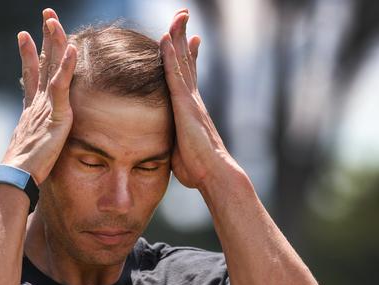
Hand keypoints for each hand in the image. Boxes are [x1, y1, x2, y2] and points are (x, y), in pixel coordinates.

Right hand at [1, 8, 76, 183]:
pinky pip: (61, 86)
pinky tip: (72, 49)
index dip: (28, 54)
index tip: (24, 35)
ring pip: (50, 67)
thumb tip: (33, 142)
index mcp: (32, 109)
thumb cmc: (26, 169)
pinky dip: (66, 67)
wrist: (18, 176)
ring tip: (53, 20)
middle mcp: (37, 103)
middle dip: (44, 37)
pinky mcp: (55, 115)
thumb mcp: (32, 147)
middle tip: (46, 15)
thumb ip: (35, 137)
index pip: (31, 75)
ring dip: (53, 41)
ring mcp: (45, 106)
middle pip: (41, 62)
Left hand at [161, 10, 232, 188]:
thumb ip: (174, 144)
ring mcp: (190, 100)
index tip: (193, 40)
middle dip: (185, 38)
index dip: (190, 58)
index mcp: (192, 110)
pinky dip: (169, 55)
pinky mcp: (185, 105)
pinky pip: (175, 74)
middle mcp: (193, 100)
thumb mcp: (179, 152)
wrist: (213, 174)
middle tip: (183, 16)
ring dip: (178, 37)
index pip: (190, 78)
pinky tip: (165, 38)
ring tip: (178, 15)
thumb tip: (167, 151)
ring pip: (182, 61)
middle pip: (187, 61)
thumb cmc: (198, 169)